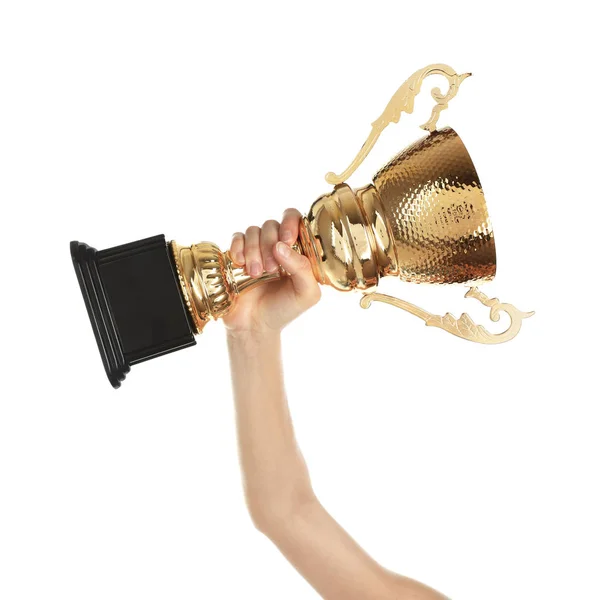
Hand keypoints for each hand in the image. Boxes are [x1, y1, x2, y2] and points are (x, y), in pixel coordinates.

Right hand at [222, 208, 320, 335]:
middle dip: (270, 245)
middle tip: (271, 269)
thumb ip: (303, 268)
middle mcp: (276, 245)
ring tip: (256, 274)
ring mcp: (255, 249)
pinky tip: (241, 264)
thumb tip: (281, 245)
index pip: (295, 219)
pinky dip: (238, 247)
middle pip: (272, 224)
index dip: (290, 223)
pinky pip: (236, 238)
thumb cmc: (284, 309)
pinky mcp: (237, 255)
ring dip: (254, 251)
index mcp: (297, 250)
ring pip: (253, 231)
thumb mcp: (306, 294)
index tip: (287, 240)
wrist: (254, 326)